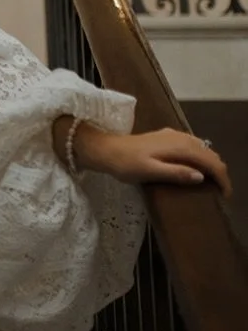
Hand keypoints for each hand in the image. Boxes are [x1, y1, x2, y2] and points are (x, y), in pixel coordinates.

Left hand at [65, 121, 231, 198]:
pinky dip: (200, 157)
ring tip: (210, 182)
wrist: (106, 149)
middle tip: (219, 191)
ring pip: (202, 148)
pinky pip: (192, 145)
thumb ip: (176, 173)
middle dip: (219, 171)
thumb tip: (201, 176)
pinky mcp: (166, 136)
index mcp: (180, 147)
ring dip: (210, 163)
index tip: (224, 195)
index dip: (222, 178)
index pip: (211, 161)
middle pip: (210, 154)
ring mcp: (173, 135)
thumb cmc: (126, 164)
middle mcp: (181, 137)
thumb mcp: (150, 172)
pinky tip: (194, 167)